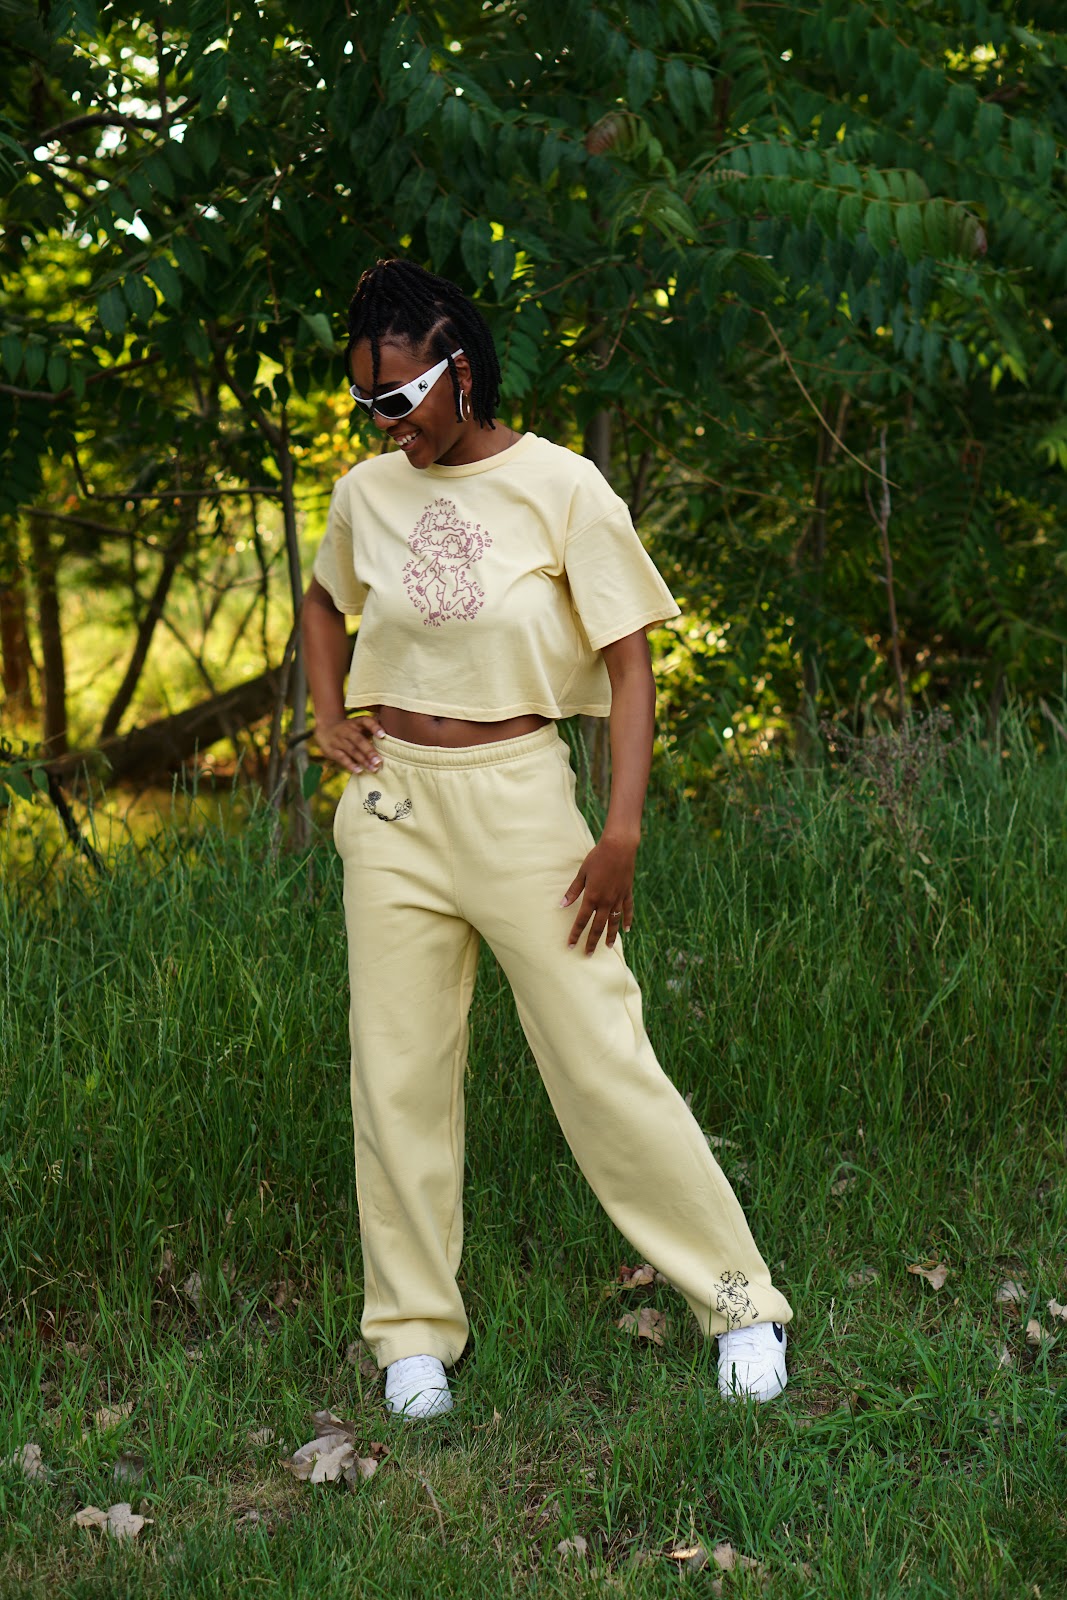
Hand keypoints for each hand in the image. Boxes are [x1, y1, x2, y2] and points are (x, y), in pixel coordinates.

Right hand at [315, 712, 384, 774]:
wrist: (326, 729)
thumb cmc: (351, 728)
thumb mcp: (360, 723)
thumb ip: (374, 725)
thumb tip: (394, 726)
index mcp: (356, 722)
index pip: (366, 721)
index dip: (374, 727)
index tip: (383, 735)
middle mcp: (347, 730)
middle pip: (359, 740)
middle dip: (369, 751)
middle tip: (379, 761)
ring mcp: (339, 740)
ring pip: (352, 751)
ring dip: (363, 760)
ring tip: (374, 769)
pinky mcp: (332, 750)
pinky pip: (342, 758)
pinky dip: (350, 765)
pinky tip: (359, 771)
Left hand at [561, 836, 635, 954]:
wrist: (619, 847)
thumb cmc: (597, 858)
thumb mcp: (582, 874)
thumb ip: (573, 891)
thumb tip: (562, 905)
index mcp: (592, 897)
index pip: (582, 921)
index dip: (575, 934)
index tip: (571, 945)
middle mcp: (606, 902)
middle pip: (598, 927)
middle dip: (591, 941)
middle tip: (587, 954)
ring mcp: (618, 898)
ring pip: (614, 922)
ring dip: (610, 936)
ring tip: (608, 947)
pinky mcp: (627, 893)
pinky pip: (627, 911)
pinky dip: (627, 920)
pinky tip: (627, 930)